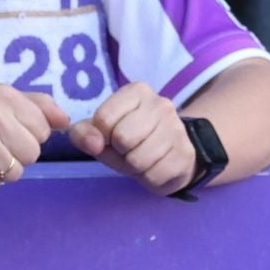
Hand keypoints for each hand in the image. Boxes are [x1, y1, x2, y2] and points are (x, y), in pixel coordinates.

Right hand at [0, 84, 70, 189]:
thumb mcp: (0, 102)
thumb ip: (38, 106)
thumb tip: (66, 122)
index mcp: (4, 95)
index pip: (44, 129)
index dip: (29, 136)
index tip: (8, 132)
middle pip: (33, 153)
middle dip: (17, 155)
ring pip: (17, 173)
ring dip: (1, 171)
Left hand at [72, 79, 202, 191]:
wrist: (170, 154)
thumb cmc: (130, 140)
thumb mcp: (102, 133)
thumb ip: (84, 133)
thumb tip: (93, 143)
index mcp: (137, 91)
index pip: (104, 118)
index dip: (102, 136)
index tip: (112, 136)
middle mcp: (161, 104)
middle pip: (122, 138)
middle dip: (120, 152)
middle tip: (128, 150)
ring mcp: (177, 128)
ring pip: (138, 160)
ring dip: (134, 167)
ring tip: (141, 159)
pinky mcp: (186, 154)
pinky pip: (153, 176)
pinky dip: (148, 178)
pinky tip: (155, 167)